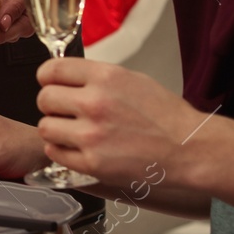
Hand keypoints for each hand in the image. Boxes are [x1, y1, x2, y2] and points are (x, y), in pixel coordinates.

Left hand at [36, 57, 206, 188]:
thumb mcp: (132, 79)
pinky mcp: (92, 163)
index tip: (51, 84)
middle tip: (65, 111)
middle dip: (52, 105)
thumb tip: (67, 78)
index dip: (48, 78)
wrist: (189, 148)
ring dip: (55, 129)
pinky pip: (55, 153)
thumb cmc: (166, 115)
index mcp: (105, 77)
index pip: (51, 70)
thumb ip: (96, 77)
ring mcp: (92, 135)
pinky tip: (78, 148)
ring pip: (45, 127)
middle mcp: (94, 103)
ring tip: (73, 131)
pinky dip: (62, 151)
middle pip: (44, 99)